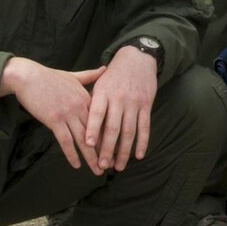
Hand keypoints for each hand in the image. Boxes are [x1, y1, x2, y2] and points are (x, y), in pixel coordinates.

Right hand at [0, 58, 107, 172]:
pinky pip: (65, 141)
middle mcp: (81, 107)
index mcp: (87, 98)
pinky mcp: (54, 120)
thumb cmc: (49, 77)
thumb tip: (105, 68)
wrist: (28, 76)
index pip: (103, 120)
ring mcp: (68, 114)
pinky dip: (71, 154)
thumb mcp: (73, 76)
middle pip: (96, 132)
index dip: (110, 136)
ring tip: (98, 170)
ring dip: (91, 157)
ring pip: (83, 139)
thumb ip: (90, 75)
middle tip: (112, 164)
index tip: (117, 148)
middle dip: (105, 150)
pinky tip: (76, 165)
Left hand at [84, 45, 158, 171]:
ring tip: (119, 166)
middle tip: (102, 165)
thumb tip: (80, 124)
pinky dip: (142, 142)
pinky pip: (145, 127)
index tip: (88, 144)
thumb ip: (91, 103)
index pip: (97, 113)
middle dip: (107, 148)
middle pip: (113, 127)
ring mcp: (134, 103)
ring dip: (124, 151)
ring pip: (129, 131)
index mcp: (103, 93)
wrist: (137, 59)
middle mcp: (119, 99)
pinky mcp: (146, 105)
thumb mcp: (99, 84)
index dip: (93, 129)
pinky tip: (138, 155)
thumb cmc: (113, 76)